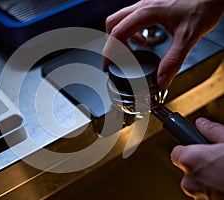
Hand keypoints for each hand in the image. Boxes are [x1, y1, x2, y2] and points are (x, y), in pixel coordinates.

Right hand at [102, 0, 223, 88]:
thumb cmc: (203, 3)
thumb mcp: (188, 36)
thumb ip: (173, 60)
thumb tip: (162, 80)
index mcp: (145, 13)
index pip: (117, 34)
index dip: (109, 52)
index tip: (108, 66)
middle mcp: (142, 7)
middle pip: (113, 24)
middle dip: (111, 44)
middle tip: (115, 60)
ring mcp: (146, 5)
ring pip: (121, 20)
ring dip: (121, 37)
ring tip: (130, 52)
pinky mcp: (152, 6)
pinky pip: (133, 18)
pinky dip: (132, 32)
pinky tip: (143, 40)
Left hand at [171, 118, 223, 198]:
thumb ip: (213, 131)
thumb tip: (202, 124)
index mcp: (192, 161)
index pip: (176, 152)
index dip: (187, 148)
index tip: (195, 146)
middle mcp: (191, 182)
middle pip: (187, 170)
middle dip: (200, 165)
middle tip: (218, 160)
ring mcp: (202, 198)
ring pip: (199, 184)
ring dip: (209, 179)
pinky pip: (208, 195)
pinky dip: (216, 189)